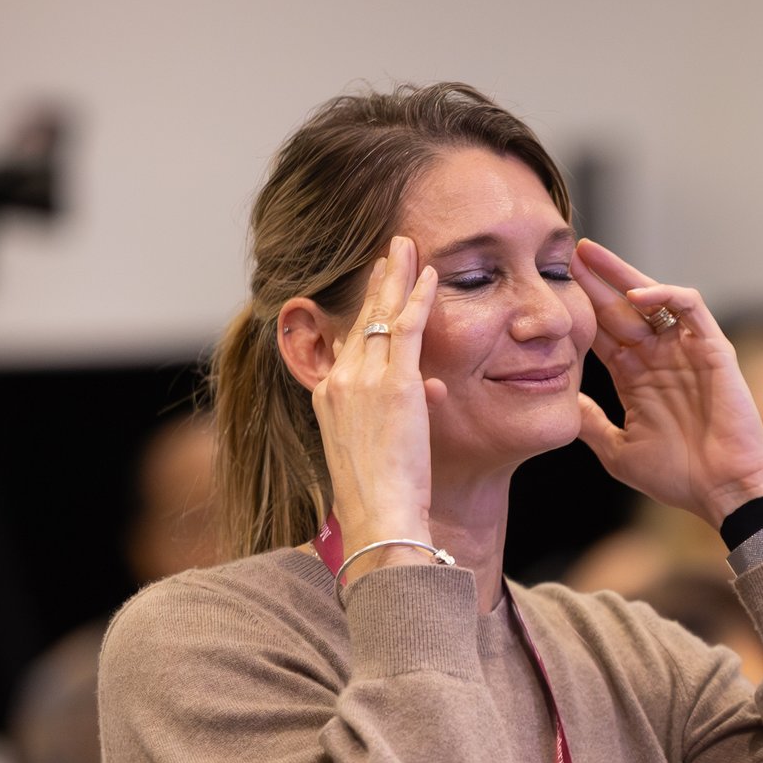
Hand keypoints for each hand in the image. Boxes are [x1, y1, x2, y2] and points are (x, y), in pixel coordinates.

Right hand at [311, 237, 446, 562]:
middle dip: (376, 283)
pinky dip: (419, 296)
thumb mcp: (381, 450)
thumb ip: (403, 413)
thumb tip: (433, 391)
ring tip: (405, 245)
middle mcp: (339, 382)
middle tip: (388, 251)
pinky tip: (429, 273)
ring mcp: (363, 380)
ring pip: (381, 314)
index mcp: (329, 399)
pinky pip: (406, 327)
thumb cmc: (381, 501)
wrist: (378, 517)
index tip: (375, 290)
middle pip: (360, 320)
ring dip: (395, 277)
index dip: (362, 314)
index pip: (348, 344)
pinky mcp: (393, 385)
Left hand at [568, 238, 762, 525]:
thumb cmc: (679, 476)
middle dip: (596, 279)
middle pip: (622, 307)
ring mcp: (686, 350)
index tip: (549, 289)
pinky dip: (665, 295)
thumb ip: (591, 424)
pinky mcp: (713, 348)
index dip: (580, 309)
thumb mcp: (618, 450)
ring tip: (591, 257)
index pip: (603, 332)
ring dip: (623, 275)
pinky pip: (690, 308)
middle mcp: (659, 357)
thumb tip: (562, 403)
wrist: (724, 491)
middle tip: (567, 252)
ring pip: (653, 298)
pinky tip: (636, 296)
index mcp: (636, 377)